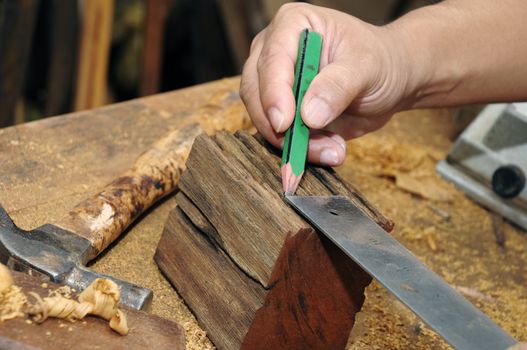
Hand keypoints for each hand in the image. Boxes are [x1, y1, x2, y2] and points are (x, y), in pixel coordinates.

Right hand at [240, 3, 415, 165]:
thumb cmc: (380, 61)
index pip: (273, 59)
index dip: (274, 93)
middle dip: (279, 126)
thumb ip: (339, 85)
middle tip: (304, 149)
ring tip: (333, 151)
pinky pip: (278, 136)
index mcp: (293, 24)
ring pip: (264, 118)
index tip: (285, 123)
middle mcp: (274, 50)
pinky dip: (300, 151)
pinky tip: (328, 152)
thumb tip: (309, 115)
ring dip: (293, 143)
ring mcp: (273, 82)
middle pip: (255, 91)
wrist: (389, 81)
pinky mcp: (281, 111)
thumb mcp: (367, 67)